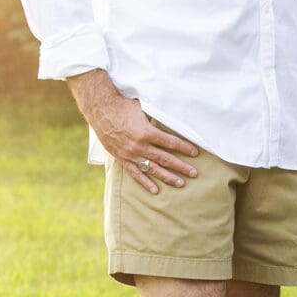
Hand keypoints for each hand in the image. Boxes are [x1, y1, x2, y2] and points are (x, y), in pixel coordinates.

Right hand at [71, 71, 200, 193]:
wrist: (100, 110)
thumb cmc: (124, 106)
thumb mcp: (144, 108)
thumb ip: (157, 116)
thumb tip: (174, 115)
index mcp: (146, 132)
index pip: (171, 142)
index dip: (185, 147)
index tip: (195, 153)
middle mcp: (139, 146)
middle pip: (165, 159)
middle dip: (181, 167)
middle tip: (194, 173)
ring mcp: (130, 154)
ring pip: (152, 169)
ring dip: (168, 177)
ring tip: (181, 183)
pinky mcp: (122, 159)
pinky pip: (135, 174)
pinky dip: (145, 183)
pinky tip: (155, 190)